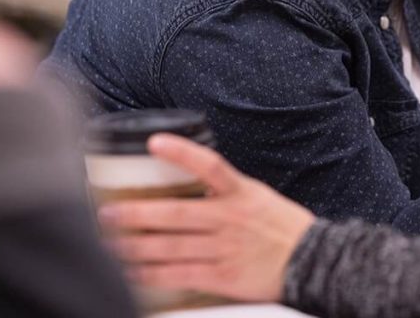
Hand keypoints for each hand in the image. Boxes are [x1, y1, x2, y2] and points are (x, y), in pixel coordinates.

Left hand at [99, 134, 315, 303]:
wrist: (311, 261)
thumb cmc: (283, 227)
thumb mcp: (258, 197)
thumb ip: (226, 191)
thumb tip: (189, 182)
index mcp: (241, 193)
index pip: (210, 165)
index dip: (182, 153)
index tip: (154, 142)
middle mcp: (231, 219)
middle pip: (177, 213)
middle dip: (138, 214)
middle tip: (108, 212)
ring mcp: (225, 248)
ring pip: (171, 247)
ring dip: (136, 247)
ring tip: (111, 244)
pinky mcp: (223, 276)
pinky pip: (180, 275)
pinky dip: (153, 274)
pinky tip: (134, 273)